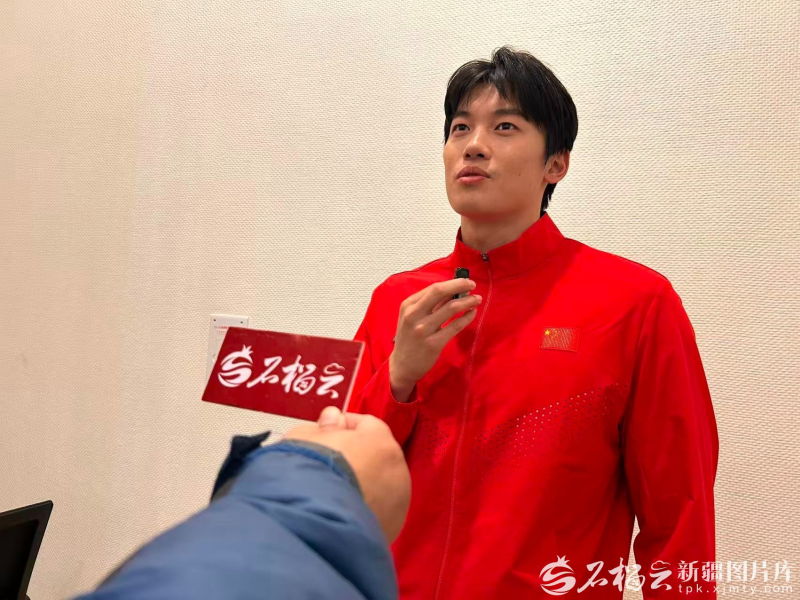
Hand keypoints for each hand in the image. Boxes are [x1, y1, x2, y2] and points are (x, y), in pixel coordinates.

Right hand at [284, 407, 410, 542]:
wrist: (313, 523)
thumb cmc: (308, 471)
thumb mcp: (305, 437)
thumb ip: (324, 426)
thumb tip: (334, 419)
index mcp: (381, 442)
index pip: (368, 425)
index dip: (345, 426)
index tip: (325, 432)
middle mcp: (398, 471)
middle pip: (377, 458)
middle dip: (356, 458)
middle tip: (327, 464)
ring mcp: (397, 506)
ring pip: (379, 488)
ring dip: (361, 486)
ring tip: (332, 494)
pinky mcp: (389, 532)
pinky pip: (375, 513)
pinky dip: (361, 511)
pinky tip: (338, 514)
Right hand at [390, 278, 481, 401]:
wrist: (402, 365)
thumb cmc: (410, 338)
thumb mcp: (413, 317)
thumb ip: (430, 304)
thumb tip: (453, 290)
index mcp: (408, 305)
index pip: (434, 288)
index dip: (453, 282)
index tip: (466, 282)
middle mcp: (414, 315)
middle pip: (440, 292)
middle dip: (460, 285)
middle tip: (473, 285)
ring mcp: (423, 330)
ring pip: (451, 308)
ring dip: (468, 301)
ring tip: (477, 299)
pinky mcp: (434, 343)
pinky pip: (455, 326)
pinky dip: (467, 317)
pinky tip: (472, 313)